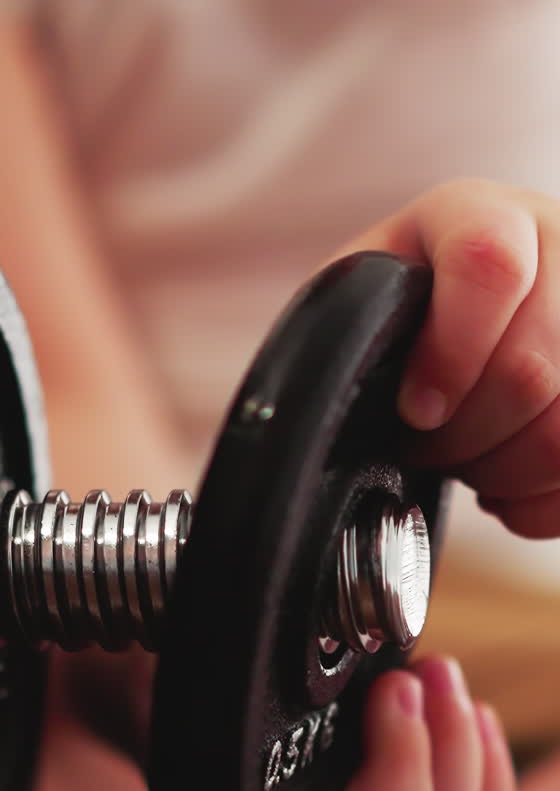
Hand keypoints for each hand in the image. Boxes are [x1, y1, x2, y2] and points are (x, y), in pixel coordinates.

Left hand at [377, 178, 559, 535]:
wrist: (464, 325)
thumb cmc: (401, 318)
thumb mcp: (362, 300)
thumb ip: (350, 327)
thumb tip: (324, 400)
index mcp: (486, 216)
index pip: (489, 264)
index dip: (448, 354)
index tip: (416, 410)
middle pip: (530, 368)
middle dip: (464, 436)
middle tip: (431, 448)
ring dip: (504, 472)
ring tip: (473, 463)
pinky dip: (538, 501)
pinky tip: (510, 483)